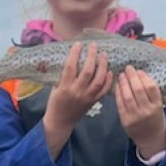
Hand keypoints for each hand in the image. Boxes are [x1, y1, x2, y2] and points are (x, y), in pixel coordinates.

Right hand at [42, 42, 112, 157]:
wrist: (60, 122)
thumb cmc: (55, 103)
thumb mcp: (55, 88)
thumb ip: (63, 76)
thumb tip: (72, 60)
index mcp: (65, 87)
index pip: (71, 67)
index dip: (75, 54)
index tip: (78, 44)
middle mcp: (77, 91)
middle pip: (88, 71)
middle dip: (92, 56)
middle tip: (94, 46)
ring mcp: (87, 97)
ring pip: (99, 80)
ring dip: (103, 66)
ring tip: (104, 55)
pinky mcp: (93, 102)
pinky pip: (104, 90)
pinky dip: (109, 80)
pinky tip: (110, 71)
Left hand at [115, 65, 165, 158]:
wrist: (151, 139)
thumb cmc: (155, 119)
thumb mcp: (158, 107)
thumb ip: (151, 94)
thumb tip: (139, 76)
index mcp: (157, 106)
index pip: (151, 87)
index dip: (144, 77)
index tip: (139, 70)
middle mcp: (147, 111)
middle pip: (139, 90)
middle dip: (132, 77)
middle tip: (128, 68)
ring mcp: (135, 116)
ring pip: (128, 96)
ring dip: (124, 83)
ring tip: (121, 75)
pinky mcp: (125, 121)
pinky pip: (120, 104)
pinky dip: (118, 93)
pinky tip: (117, 86)